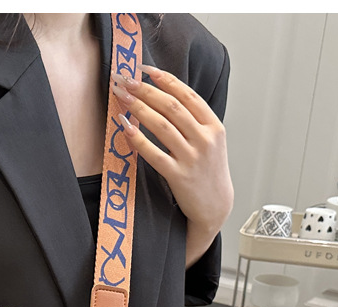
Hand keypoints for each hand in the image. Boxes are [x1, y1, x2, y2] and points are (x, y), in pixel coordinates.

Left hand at [110, 64, 232, 236]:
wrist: (216, 207)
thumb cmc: (209, 172)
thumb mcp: (211, 142)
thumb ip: (194, 121)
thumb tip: (166, 96)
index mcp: (214, 127)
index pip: (188, 95)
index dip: (165, 80)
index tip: (145, 69)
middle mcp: (205, 140)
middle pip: (172, 107)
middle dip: (145, 90)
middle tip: (125, 80)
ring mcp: (192, 158)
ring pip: (162, 126)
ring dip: (138, 108)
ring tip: (121, 97)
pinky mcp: (179, 176)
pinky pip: (154, 154)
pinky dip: (138, 139)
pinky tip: (124, 127)